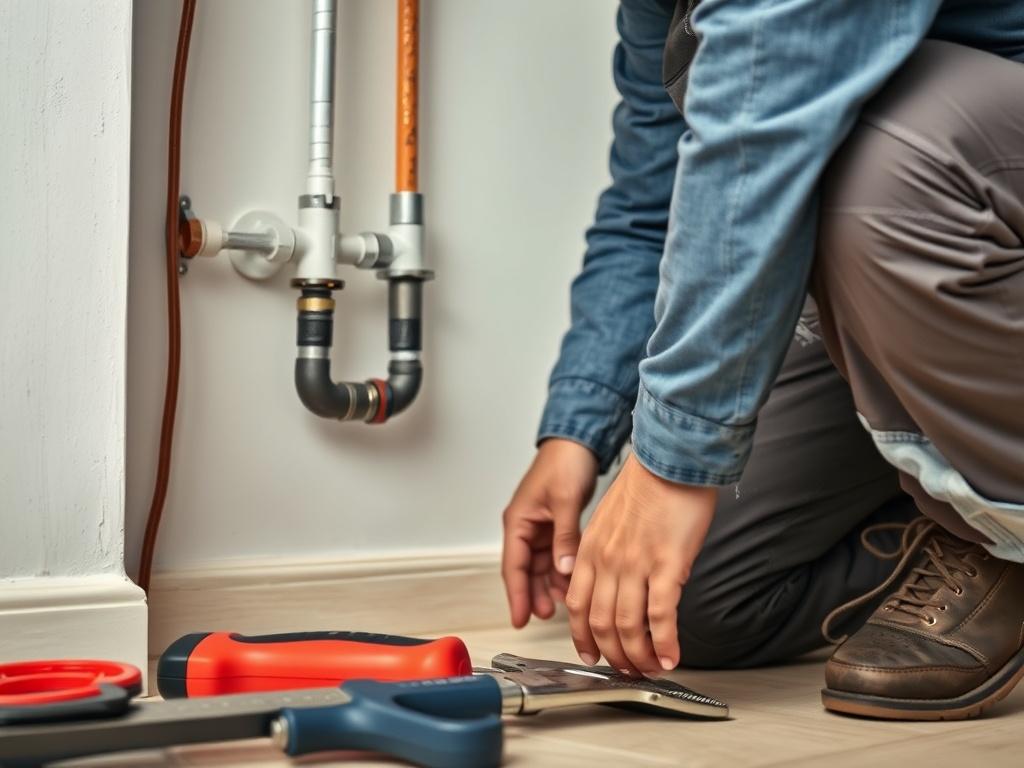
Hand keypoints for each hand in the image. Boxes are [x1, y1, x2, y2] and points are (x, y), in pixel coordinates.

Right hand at [502, 439, 598, 627]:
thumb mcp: (565, 501)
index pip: (513, 567)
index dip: (517, 595)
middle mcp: (525, 526)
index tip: (519, 619)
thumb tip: (564, 568)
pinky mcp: (554, 525)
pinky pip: (554, 555)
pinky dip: (561, 570)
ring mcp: (539, 527)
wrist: (577, 442)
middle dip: (533, 594)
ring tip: (563, 603)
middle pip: (524, 570)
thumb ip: (565, 537)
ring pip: (540, 566)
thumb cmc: (564, 462)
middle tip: (546, 616)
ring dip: (549, 584)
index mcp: (518, 521)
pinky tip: (571, 582)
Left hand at [566, 453, 715, 676]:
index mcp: (589, 550)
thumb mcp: (610, 520)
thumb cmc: (647, 485)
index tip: (593, 654)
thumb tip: (618, 582)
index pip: (576, 605)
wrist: (671, 458)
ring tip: (652, 668)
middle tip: (628, 670)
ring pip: (627, 626)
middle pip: (599, 623)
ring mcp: (634, 564)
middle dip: (614, 655)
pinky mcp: (666, 564)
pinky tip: (672, 657)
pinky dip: (665, 643)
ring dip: (639, 656)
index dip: (583, 637)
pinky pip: (661, 616)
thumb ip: (606, 553)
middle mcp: (606, 560)